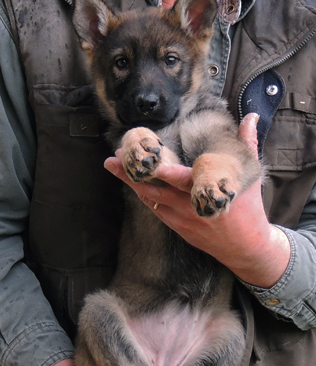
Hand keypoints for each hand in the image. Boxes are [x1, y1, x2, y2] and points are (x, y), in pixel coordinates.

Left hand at [104, 113, 290, 287]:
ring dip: (132, 183)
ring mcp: (183, 219)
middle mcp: (191, 206)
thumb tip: (250, 117)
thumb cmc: (249, 209)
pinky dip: (143, 196)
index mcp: (208, 191)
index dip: (162, 170)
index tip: (146, 157)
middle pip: (156, 189)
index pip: (181, 178)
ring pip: (151, 200)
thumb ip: (247, 143)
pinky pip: (156, 210)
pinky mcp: (179, 229)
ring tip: (114, 166)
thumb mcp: (250, 176)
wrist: (245, 248)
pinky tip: (132, 185)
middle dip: (133, 174)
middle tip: (114, 158)